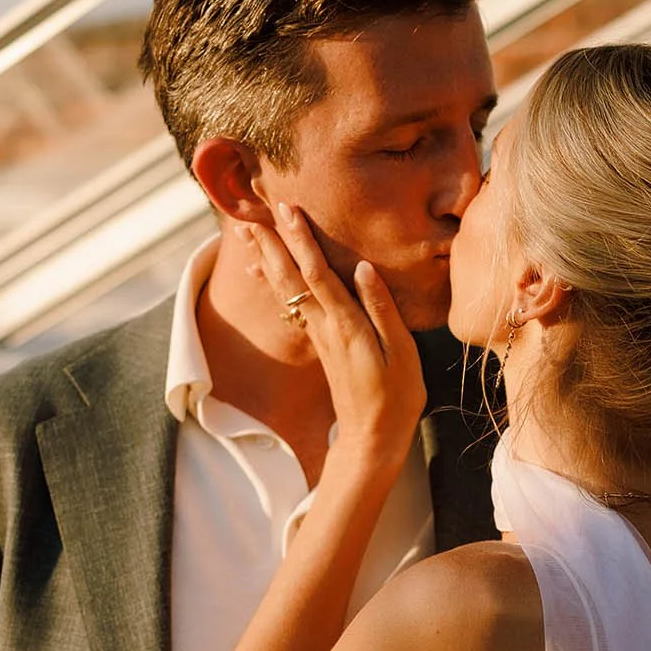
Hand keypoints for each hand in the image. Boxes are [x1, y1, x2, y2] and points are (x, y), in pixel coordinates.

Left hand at [255, 203, 424, 476]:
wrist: (372, 439)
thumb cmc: (396, 398)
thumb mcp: (401, 353)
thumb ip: (382, 309)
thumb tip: (363, 268)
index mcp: (346, 326)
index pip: (317, 274)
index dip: (301, 241)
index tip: (287, 211)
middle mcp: (326, 328)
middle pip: (291, 279)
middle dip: (272, 244)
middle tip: (250, 215)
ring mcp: (320, 337)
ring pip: (287, 291)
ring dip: (268, 260)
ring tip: (249, 234)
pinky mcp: (322, 345)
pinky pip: (293, 305)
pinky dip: (277, 283)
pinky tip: (267, 272)